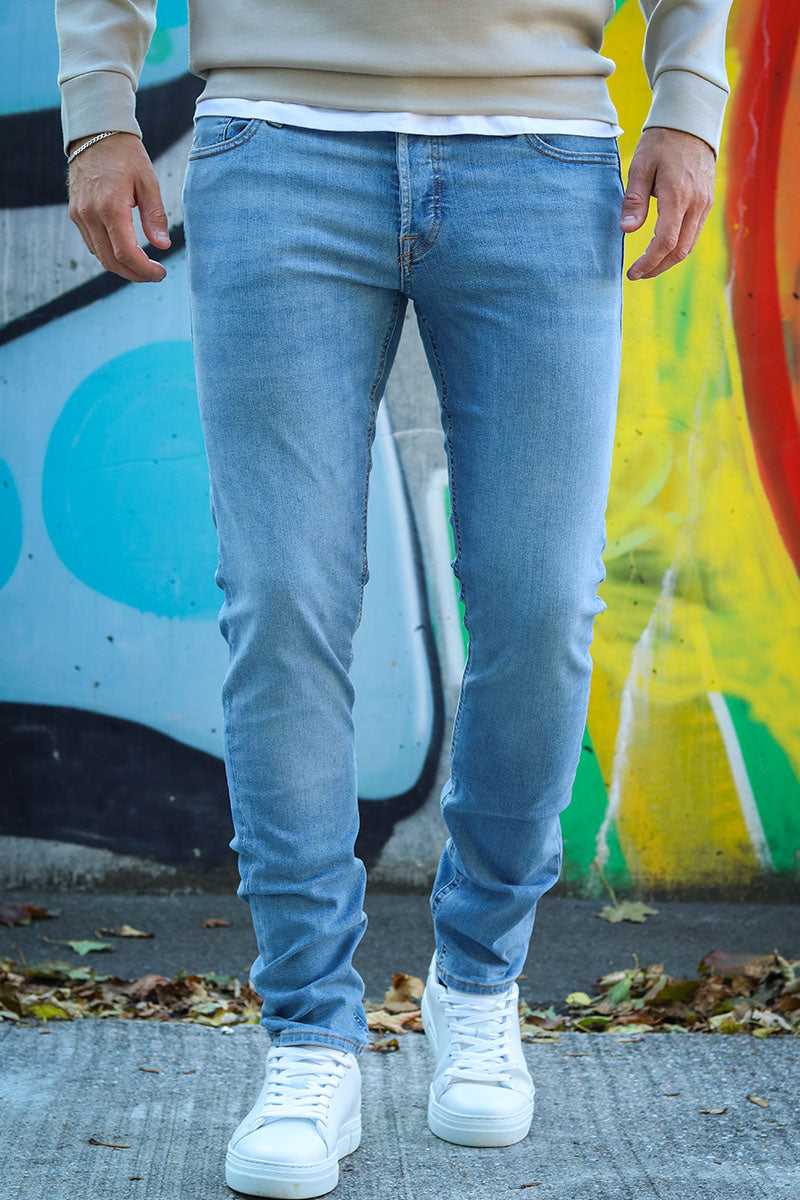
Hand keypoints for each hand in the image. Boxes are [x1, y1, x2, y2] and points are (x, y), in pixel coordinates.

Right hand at [67, 132, 170, 282]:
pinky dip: (109, 253)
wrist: (95, 133)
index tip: (161, 273)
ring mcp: (79, 215)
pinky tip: (126, 250)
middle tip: (155, 275)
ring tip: (143, 266)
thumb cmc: (126, 154)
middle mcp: (90, 214)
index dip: (144, 270)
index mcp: (110, 207)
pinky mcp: (75, 213)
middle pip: (111, 261)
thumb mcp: (148, 182)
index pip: (126, 254)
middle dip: (135, 274)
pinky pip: (92, 244)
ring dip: (122, 267)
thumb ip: (155, 216)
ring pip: (100, 256)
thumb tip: (163, 246)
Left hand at [619, 126, 715, 280]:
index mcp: (679, 196)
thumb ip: (634, 200)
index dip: (648, 262)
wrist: (690, 123)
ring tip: (647, 266)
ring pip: (689, 245)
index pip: (665, 242)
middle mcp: (697, 203)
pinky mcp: (707, 202)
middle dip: (657, 267)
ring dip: (668, 260)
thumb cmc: (661, 142)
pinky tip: (662, 249)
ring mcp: (705, 203)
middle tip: (637, 274)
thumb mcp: (641, 166)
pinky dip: (678, 247)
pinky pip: (694, 233)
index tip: (632, 272)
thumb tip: (626, 230)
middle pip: (680, 251)